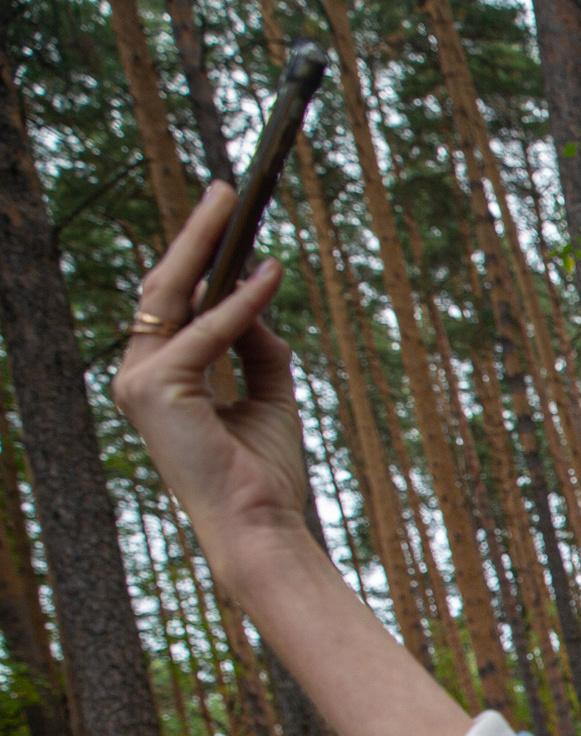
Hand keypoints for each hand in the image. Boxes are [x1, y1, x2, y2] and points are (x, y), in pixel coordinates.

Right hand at [109, 183, 311, 578]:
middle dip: (194, 236)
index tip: (225, 220)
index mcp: (158, 379)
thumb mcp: (268, 396)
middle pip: (164, 289)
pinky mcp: (156, 390)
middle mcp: (137, 377)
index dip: (198, 260)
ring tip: (233, 207)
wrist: (261, 526)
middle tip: (222, 190)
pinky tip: (268, 274)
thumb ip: (259, 347)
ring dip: (206, 248)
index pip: (173, 306)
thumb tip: (258, 293)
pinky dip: (239, 303)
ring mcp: (139, 383)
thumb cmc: (263, 473)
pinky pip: (206, 333)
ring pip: (174, 297)